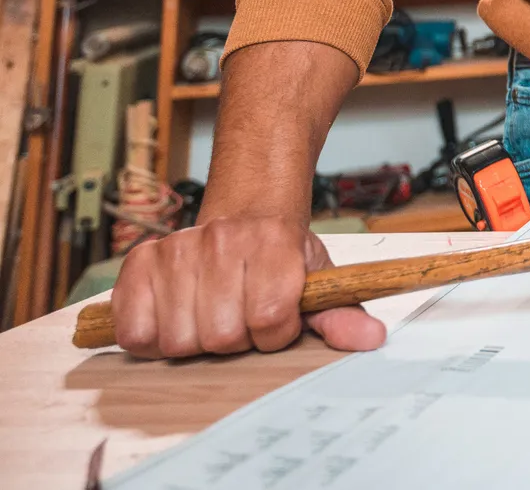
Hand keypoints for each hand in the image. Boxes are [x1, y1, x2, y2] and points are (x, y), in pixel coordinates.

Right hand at [109, 212, 385, 358]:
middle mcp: (222, 240)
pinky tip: (174, 314)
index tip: (276, 318)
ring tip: (210, 312)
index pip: (269, 320)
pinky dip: (151, 336)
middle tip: (240, 314)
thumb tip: (373, 338)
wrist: (249, 211)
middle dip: (235, 338)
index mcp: (273, 244)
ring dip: (195, 339)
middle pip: (221, 336)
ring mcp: (178, 249)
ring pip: (178, 340)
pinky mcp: (140, 261)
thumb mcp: (319, 280)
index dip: (274, 334)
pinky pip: (136, 331)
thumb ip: (341, 314)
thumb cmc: (282, 254)